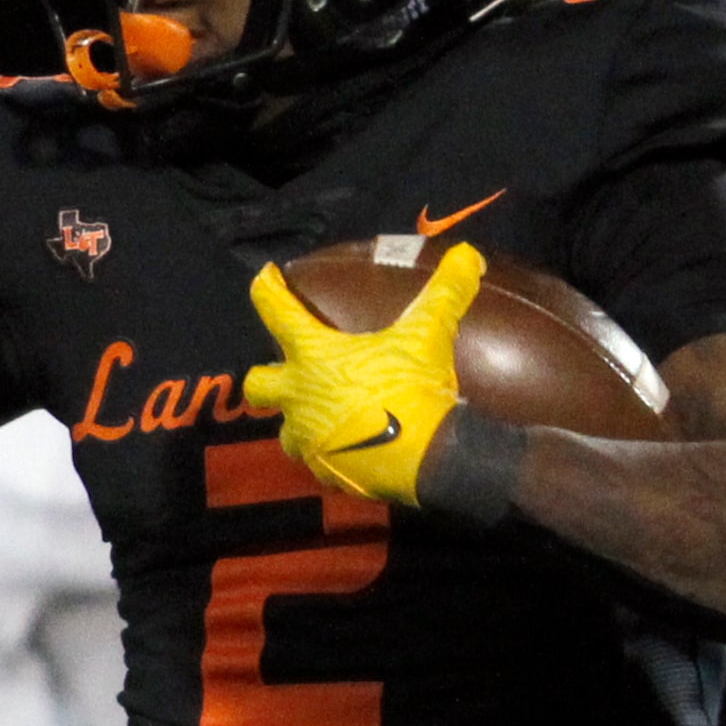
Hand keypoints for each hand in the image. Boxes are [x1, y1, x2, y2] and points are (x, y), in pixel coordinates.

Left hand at [244, 243, 484, 502]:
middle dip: (266, 377)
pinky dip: (329, 451)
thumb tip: (469, 254)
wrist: (422, 459)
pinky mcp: (325, 471)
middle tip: (291, 371)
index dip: (267, 289)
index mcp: (313, 357)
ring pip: (284, 431)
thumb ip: (445, 292)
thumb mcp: (430, 335)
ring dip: (298, 420)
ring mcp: (308, 439)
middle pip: (257, 385)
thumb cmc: (412, 388)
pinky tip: (349, 445)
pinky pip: (317, 460)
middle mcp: (298, 398)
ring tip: (322, 414)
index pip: (277, 312)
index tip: (264, 277)